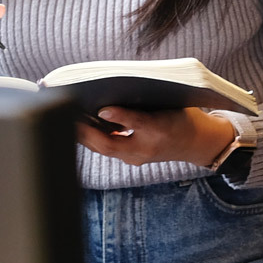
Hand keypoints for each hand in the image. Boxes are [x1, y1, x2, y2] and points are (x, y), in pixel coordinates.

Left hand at [78, 107, 235, 167]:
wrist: (196, 143)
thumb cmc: (182, 118)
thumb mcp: (168, 106)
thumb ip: (141, 105)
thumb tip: (109, 106)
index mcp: (158, 131)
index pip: (136, 123)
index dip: (119, 116)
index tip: (102, 109)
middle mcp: (145, 149)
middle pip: (109, 145)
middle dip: (86, 132)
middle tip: (66, 114)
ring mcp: (136, 157)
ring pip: (104, 148)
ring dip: (85, 136)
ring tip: (68, 117)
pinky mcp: (131, 157)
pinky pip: (108, 148)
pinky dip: (94, 138)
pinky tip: (82, 124)